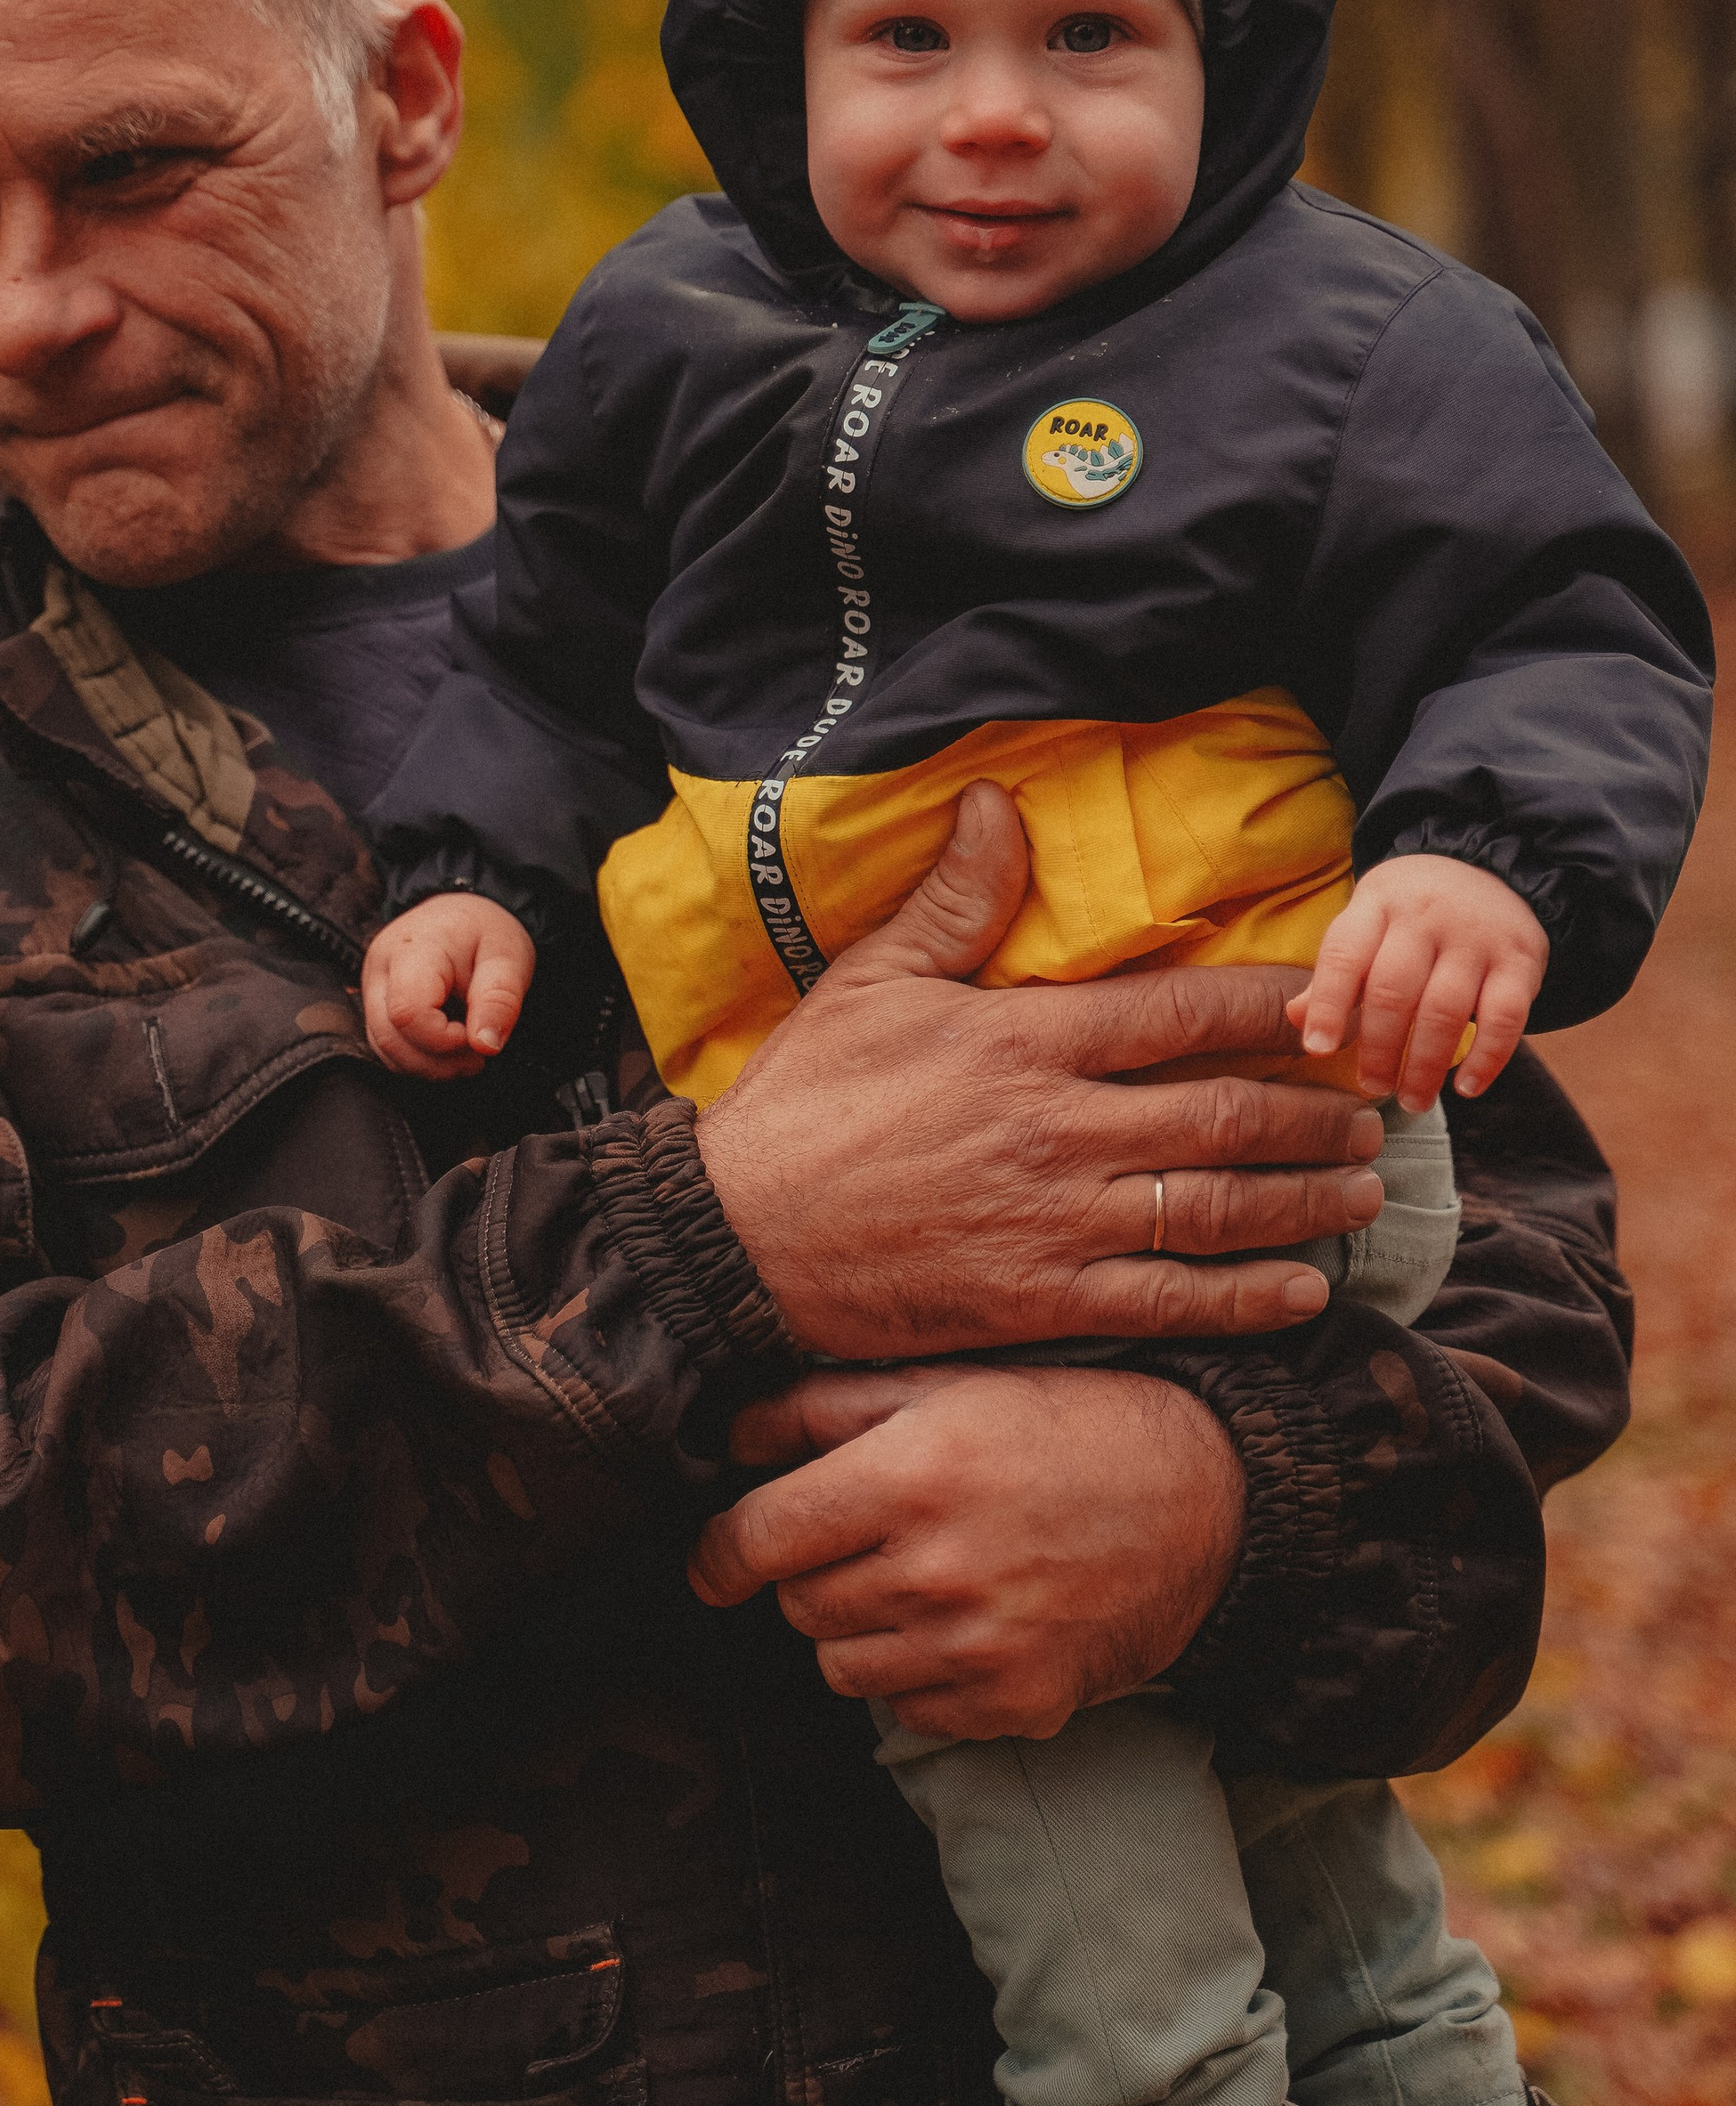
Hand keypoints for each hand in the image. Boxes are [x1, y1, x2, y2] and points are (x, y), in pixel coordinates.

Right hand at [360, 894, 536, 1078]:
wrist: (460, 913)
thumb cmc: (482, 931)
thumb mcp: (508, 957)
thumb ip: (499, 999)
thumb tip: (485, 1045)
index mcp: (412, 950)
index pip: (409, 1012)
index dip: (445, 1040)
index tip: (478, 1036)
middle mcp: (379, 970)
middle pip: (390, 1038)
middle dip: (438, 1062)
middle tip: (477, 1056)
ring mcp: (371, 989)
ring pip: (384, 1049)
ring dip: (428, 1066)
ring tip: (466, 1054)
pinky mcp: (374, 1006)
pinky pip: (386, 1047)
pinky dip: (418, 1059)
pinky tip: (446, 1050)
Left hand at [689, 1365, 1244, 1738]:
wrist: (1208, 1501)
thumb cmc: (1069, 1426)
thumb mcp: (947, 1385)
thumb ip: (823, 1408)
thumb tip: (727, 1437)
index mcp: (908, 1478)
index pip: (756, 1541)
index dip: (718, 1555)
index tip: (714, 1563)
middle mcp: (936, 1570)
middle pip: (798, 1605)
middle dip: (811, 1574)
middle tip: (866, 1539)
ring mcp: (977, 1647)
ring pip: (842, 1667)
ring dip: (860, 1629)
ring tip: (921, 1578)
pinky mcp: (1015, 1703)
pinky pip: (910, 1710)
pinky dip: (918, 1676)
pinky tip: (966, 1622)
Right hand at [694, 781, 1386, 1358]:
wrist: (733, 1238)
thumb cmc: (802, 1105)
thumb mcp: (868, 983)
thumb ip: (953, 902)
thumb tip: (996, 804)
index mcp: (1025, 1041)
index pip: (1182, 1013)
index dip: (1274, 1006)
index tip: (1330, 1003)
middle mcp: (1059, 1130)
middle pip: (1225, 1114)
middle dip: (1315, 1111)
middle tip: (1372, 1108)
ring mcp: (1055, 1222)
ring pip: (1216, 1207)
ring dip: (1304, 1199)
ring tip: (1360, 1192)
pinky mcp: (1039, 1302)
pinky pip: (1170, 1301)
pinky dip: (1246, 1299)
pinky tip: (1301, 1293)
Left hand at [1287, 853, 1547, 1106]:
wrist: (1493, 869)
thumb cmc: (1412, 914)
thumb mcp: (1369, 924)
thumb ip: (1337, 973)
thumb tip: (1295, 1018)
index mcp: (1378, 905)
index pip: (1345, 956)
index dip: (1329, 1006)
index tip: (1318, 1051)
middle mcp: (1426, 917)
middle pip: (1394, 990)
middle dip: (1379, 1048)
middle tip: (1372, 1086)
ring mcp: (1477, 938)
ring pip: (1446, 1010)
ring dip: (1426, 1065)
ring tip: (1412, 1099)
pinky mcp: (1521, 960)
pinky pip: (1504, 1018)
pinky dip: (1486, 1059)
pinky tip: (1466, 1087)